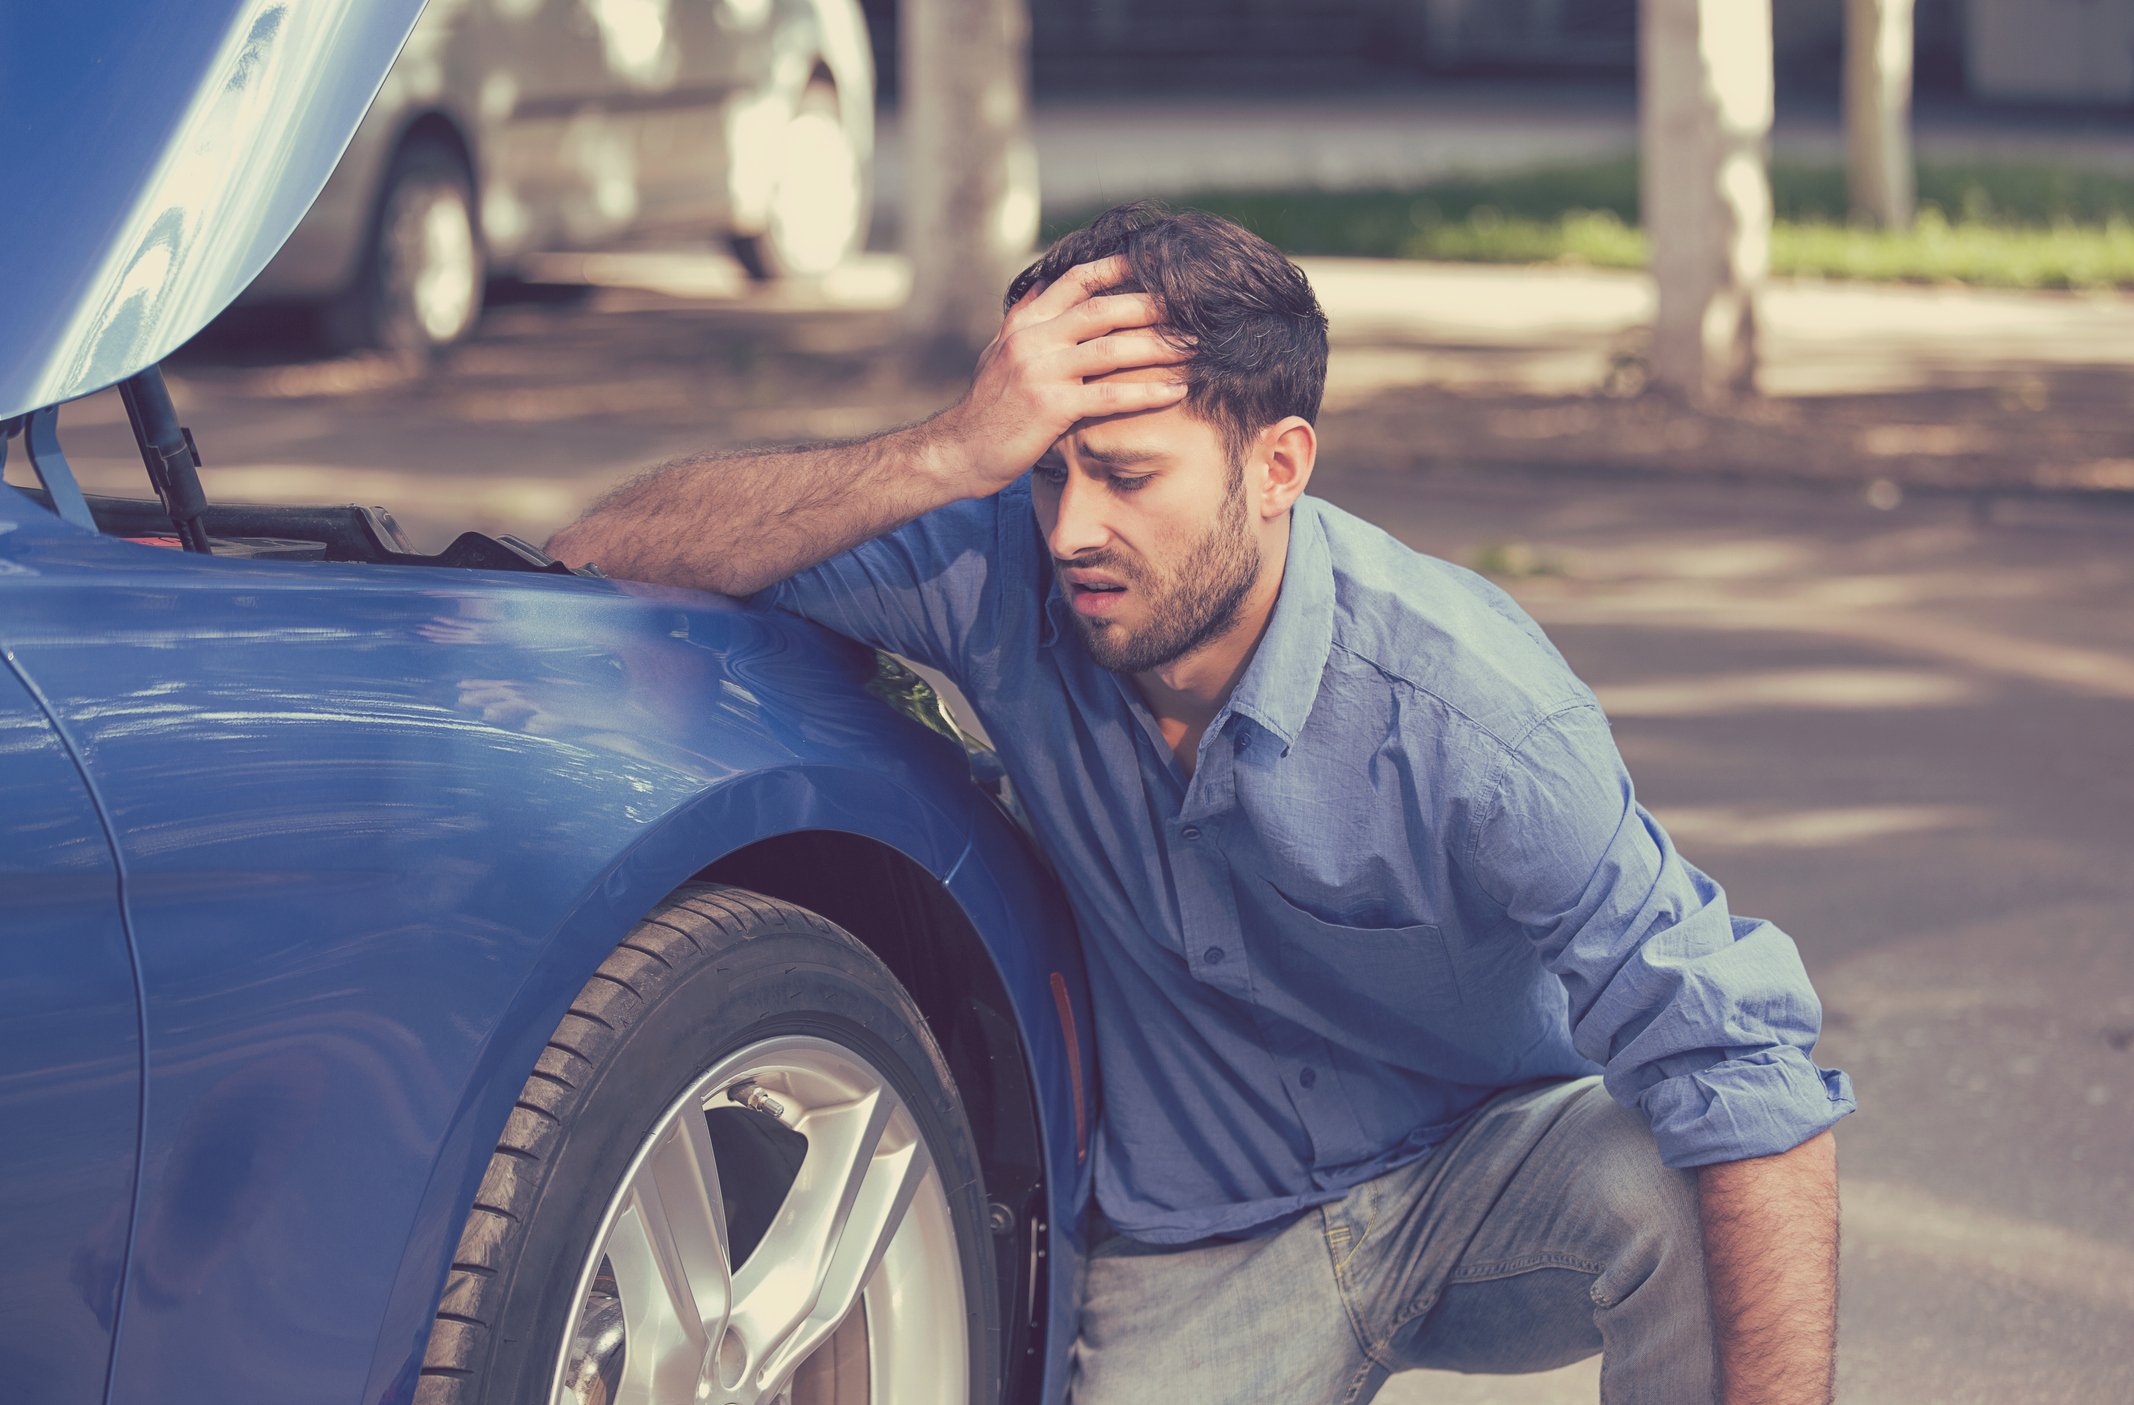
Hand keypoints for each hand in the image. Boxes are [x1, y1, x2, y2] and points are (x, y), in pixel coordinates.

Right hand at [929, 255, 1191, 496]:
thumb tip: (1044, 286)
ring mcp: (1040, 371)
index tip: (1152, 263)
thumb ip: (1026, 321)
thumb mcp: (999, 353)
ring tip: (1194, 346)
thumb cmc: (987, 408)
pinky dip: (1147, 391)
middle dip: (1150, 305)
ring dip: (1158, 346)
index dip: (1116, 268)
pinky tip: (1176, 391)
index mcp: (1024, 324)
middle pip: (1102, 309)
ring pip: (1111, 348)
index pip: (1074, 281)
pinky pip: (1109, 394)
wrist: (959, 452)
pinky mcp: (1051, 407)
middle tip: (1191, 307)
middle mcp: (1032, 340)